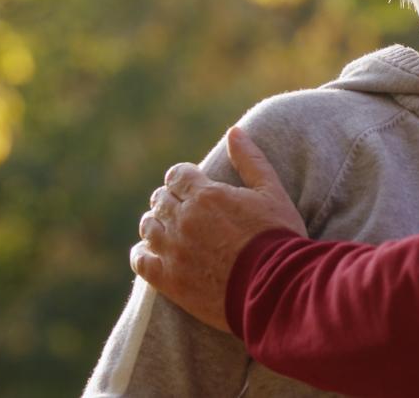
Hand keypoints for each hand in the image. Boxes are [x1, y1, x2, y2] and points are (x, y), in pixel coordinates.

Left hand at [131, 127, 305, 331]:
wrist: (276, 287)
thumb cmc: (278, 236)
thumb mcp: (272, 192)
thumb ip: (250, 160)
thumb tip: (234, 131)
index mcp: (206, 195)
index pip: (177, 175)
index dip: (184, 178)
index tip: (194, 186)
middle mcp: (183, 219)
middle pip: (161, 200)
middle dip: (171, 200)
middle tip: (187, 210)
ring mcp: (172, 250)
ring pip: (148, 227)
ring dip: (157, 224)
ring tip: (173, 231)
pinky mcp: (168, 280)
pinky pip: (140, 261)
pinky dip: (143, 254)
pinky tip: (152, 254)